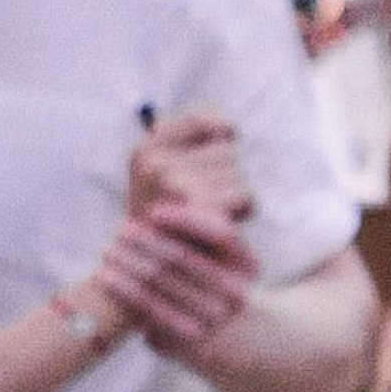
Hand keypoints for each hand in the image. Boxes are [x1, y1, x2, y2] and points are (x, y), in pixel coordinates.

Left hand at [88, 202, 259, 356]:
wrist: (230, 336)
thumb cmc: (214, 282)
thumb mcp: (222, 259)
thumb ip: (199, 234)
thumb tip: (158, 203)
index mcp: (247, 266)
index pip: (219, 235)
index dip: (185, 221)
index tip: (153, 212)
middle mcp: (235, 294)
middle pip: (182, 258)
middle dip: (146, 240)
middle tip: (120, 229)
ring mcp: (214, 320)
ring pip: (161, 284)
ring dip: (128, 262)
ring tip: (106, 249)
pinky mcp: (189, 339)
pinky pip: (150, 310)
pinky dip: (124, 291)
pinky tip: (106, 276)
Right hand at [128, 108, 252, 223]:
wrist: (153, 273)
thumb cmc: (174, 222)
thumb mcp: (172, 175)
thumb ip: (195, 141)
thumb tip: (229, 128)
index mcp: (144, 149)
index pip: (206, 118)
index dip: (221, 135)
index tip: (213, 158)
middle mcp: (154, 162)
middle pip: (229, 150)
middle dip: (227, 176)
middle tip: (204, 203)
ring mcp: (171, 182)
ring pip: (240, 174)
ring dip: (236, 196)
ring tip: (210, 215)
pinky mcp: (195, 206)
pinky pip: (246, 197)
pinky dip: (243, 212)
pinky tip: (221, 225)